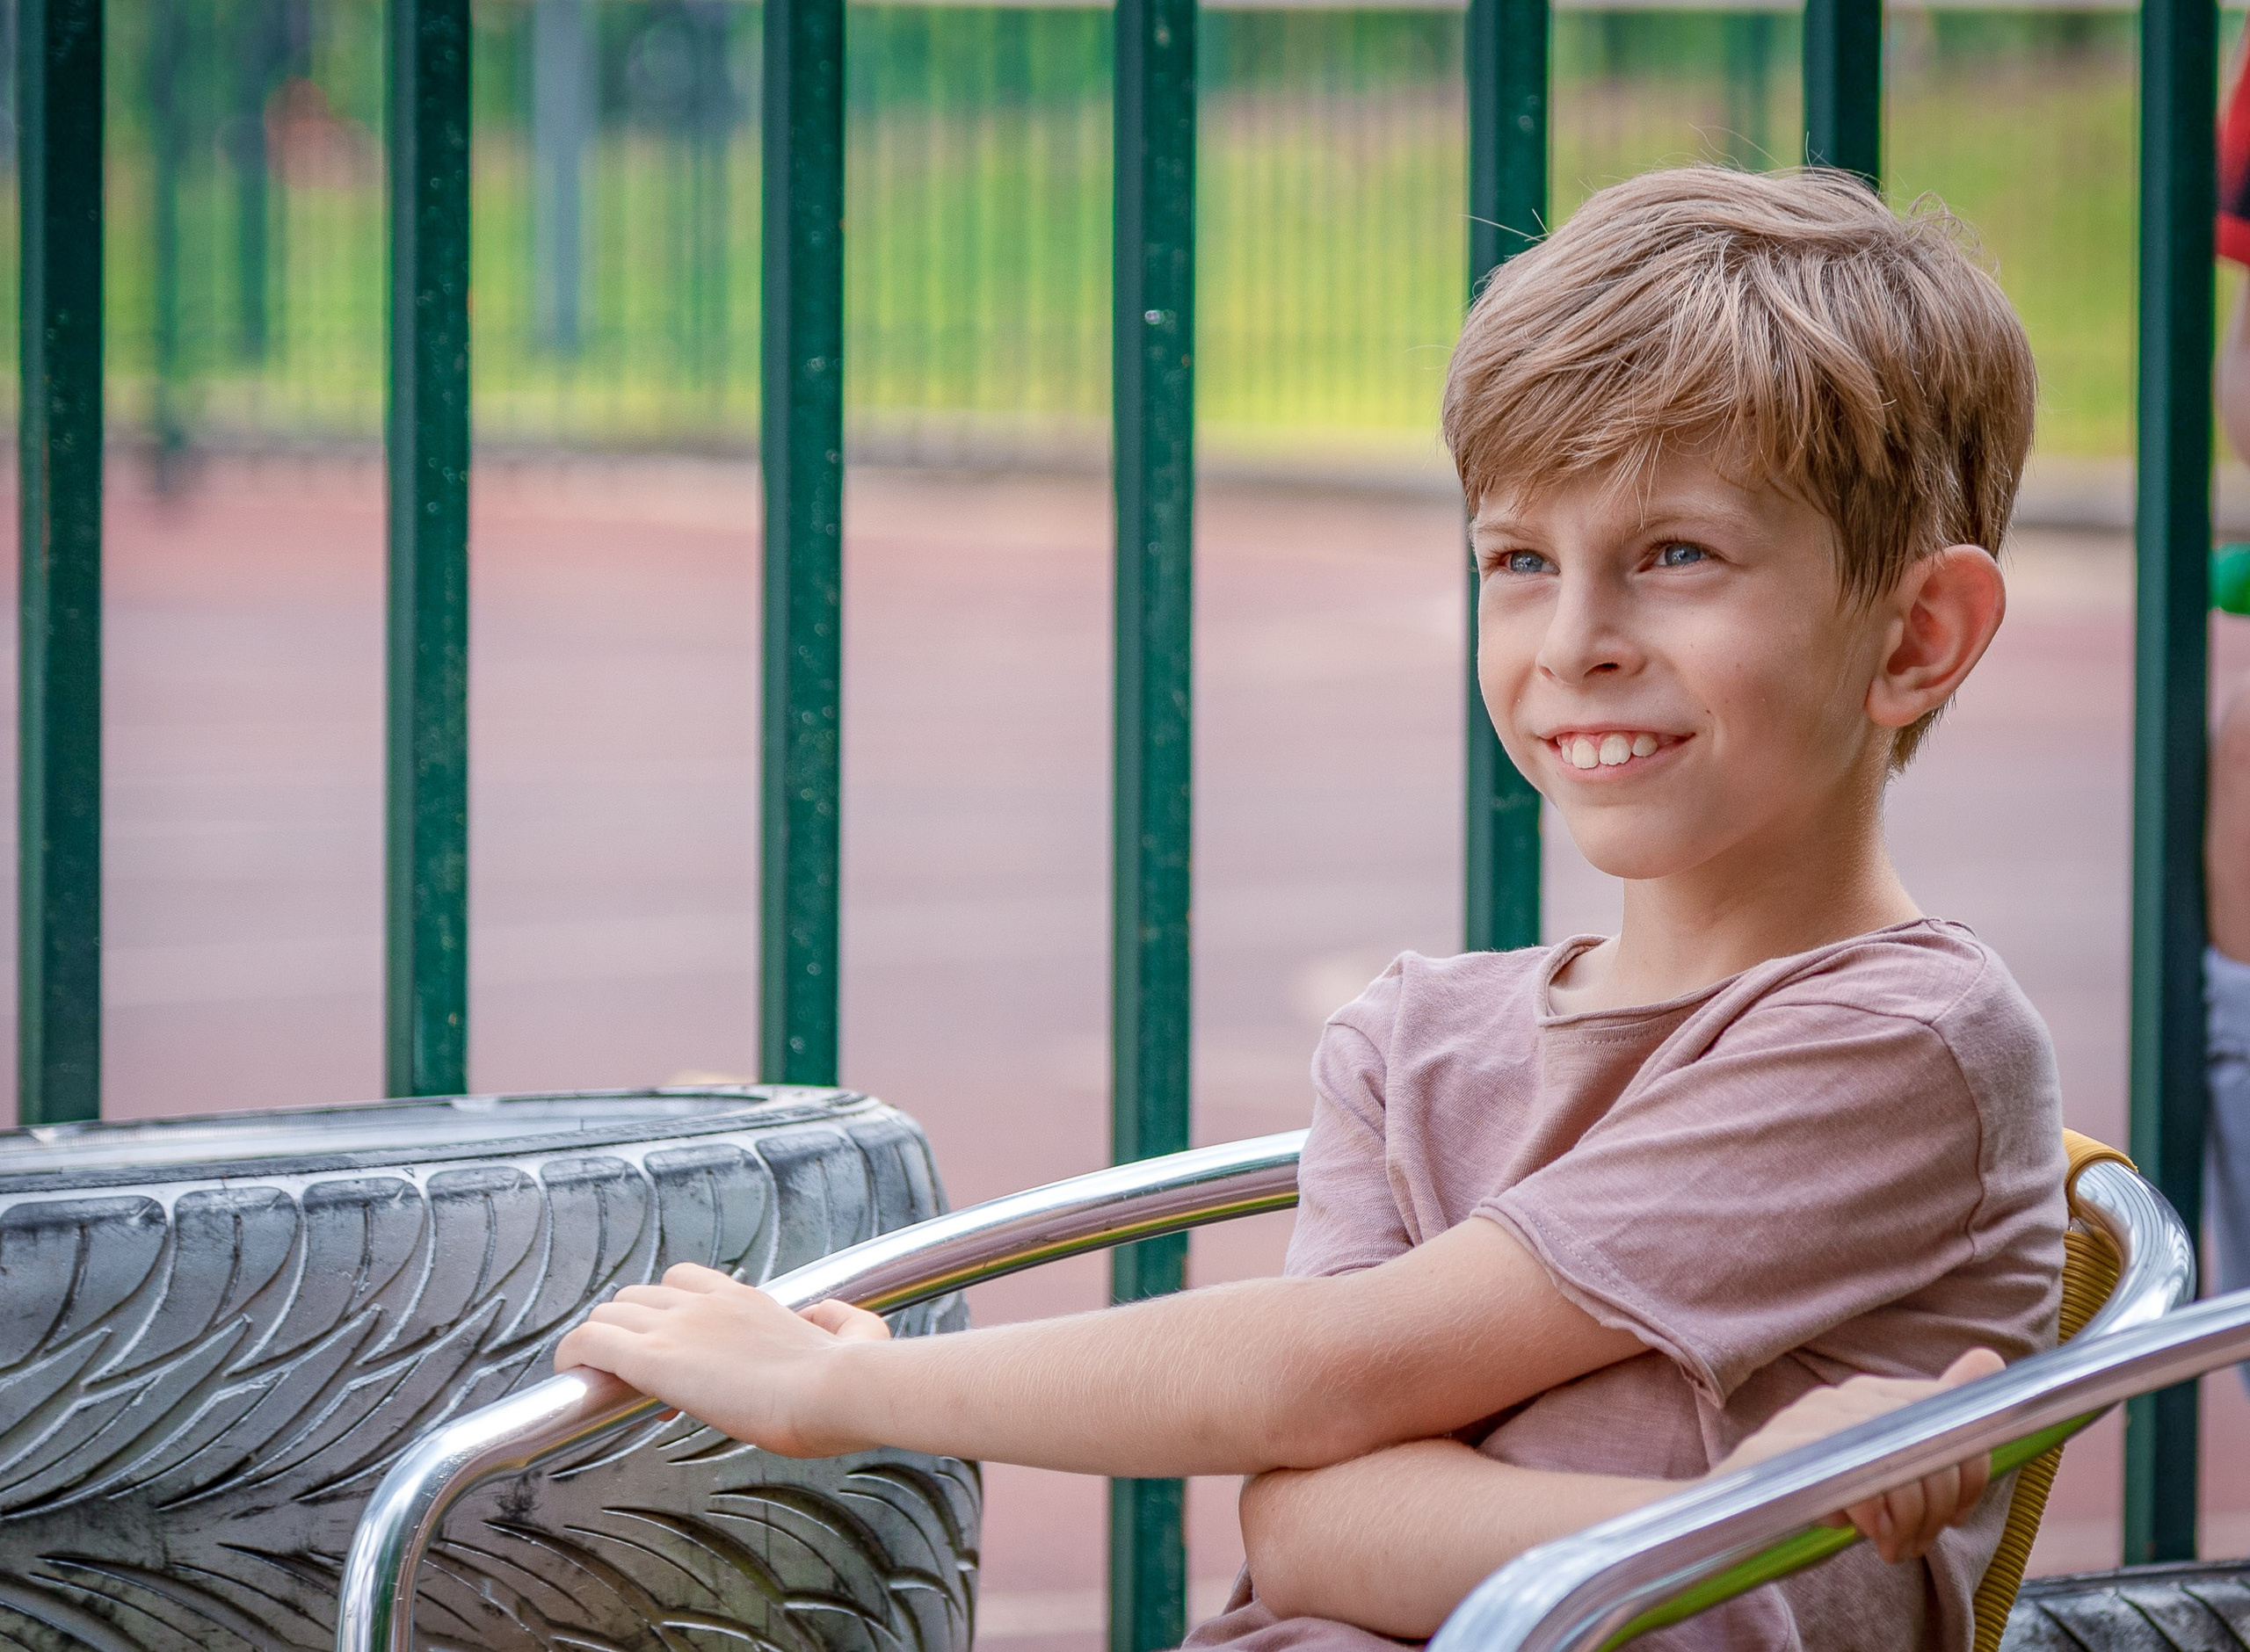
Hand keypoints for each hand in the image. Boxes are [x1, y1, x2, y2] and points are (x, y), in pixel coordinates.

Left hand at [552, 1263, 892, 1454]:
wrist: (839, 1389)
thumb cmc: (852, 1377)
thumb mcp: (859, 1332)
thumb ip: (840, 1319)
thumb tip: (829, 1315)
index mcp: (746, 1300)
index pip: (685, 1282)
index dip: (669, 1314)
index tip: (678, 1358)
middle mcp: (707, 1302)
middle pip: (639, 1295)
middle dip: (630, 1331)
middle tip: (638, 1379)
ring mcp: (678, 1326)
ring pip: (609, 1313)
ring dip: (602, 1344)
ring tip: (604, 1383)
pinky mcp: (654, 1358)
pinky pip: (589, 1342)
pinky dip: (573, 1356)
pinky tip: (570, 1377)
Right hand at [1708, 1348, 2003, 1562]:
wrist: (1724, 1517)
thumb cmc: (1813, 1490)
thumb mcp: (1882, 1454)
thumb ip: (1936, 1413)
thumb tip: (1991, 1356)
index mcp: (1867, 1395)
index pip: (1953, 1417)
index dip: (1969, 1474)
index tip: (1956, 1513)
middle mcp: (1839, 1399)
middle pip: (1933, 1446)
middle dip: (1940, 1508)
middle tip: (1919, 1540)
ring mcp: (1807, 1424)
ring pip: (1901, 1468)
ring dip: (1910, 1523)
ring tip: (1892, 1546)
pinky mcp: (1783, 1457)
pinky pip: (1859, 1488)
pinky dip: (1876, 1522)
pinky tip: (1863, 1534)